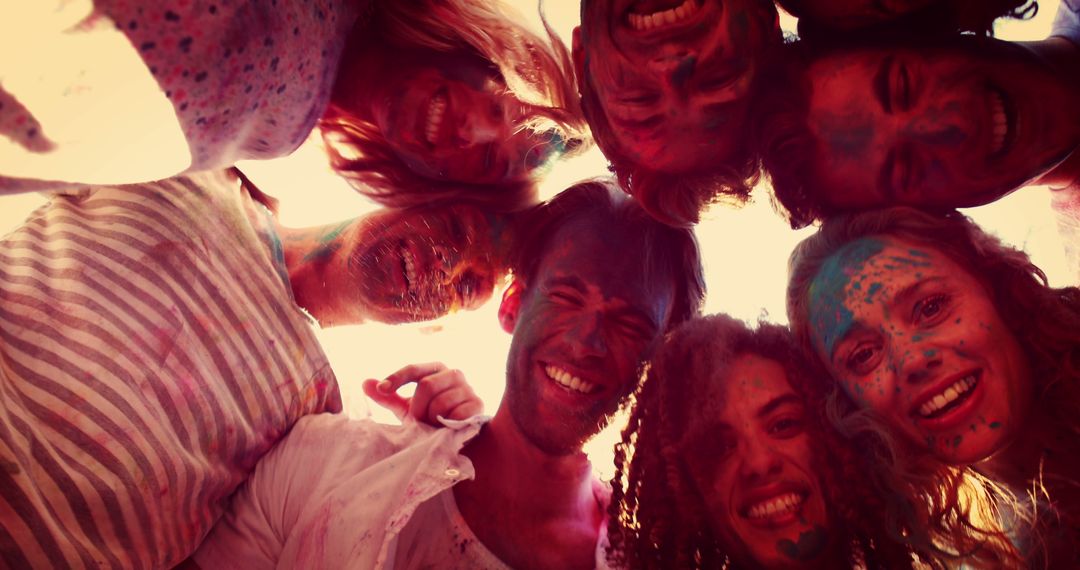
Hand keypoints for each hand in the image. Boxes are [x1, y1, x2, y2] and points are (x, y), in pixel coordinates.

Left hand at [362, 362, 482, 424]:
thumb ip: (388, 397)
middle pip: (426, 386)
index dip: (397, 377)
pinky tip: (448, 427)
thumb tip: (364, 383)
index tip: (383, 388)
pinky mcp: (477, 405)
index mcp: (436, 369)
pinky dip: (447, 425)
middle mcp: (454, 374)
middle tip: (419, 421)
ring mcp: (468, 388)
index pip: (414, 368)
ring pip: (440, 403)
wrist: (456, 437)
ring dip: (432, 419)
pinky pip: (456, 414)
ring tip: (435, 425)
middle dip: (417, 408)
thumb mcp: (407, 408)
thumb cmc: (430, 418)